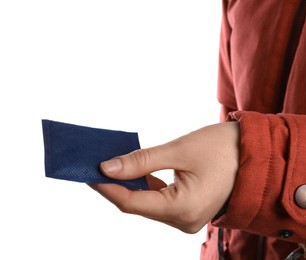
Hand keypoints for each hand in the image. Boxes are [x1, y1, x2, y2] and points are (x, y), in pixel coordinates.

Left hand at [89, 122, 238, 232]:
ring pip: (147, 203)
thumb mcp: (179, 150)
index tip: (89, 171)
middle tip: (97, 165)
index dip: (107, 187)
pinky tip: (135, 172)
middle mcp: (184, 220)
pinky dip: (144, 185)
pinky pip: (158, 200)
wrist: (254, 153)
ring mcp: (186, 217)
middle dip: (116, 185)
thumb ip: (141, 161)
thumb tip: (107, 167)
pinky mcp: (187, 208)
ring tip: (112, 166)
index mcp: (183, 209)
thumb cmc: (223, 149)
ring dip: (129, 185)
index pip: (132, 202)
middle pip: (138, 204)